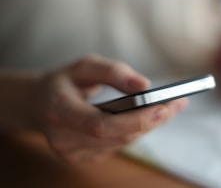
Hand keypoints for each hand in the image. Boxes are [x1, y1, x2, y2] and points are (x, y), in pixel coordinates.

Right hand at [28, 55, 186, 162]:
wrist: (38, 104)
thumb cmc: (63, 81)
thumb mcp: (84, 66)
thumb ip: (113, 72)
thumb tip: (145, 85)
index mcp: (59, 110)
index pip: (101, 124)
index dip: (135, 119)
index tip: (163, 107)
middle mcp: (63, 138)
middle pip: (118, 136)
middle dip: (152, 120)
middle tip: (178, 104)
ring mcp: (72, 153)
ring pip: (122, 142)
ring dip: (149, 125)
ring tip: (172, 107)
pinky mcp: (82, 158)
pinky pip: (118, 145)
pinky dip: (137, 131)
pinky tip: (151, 117)